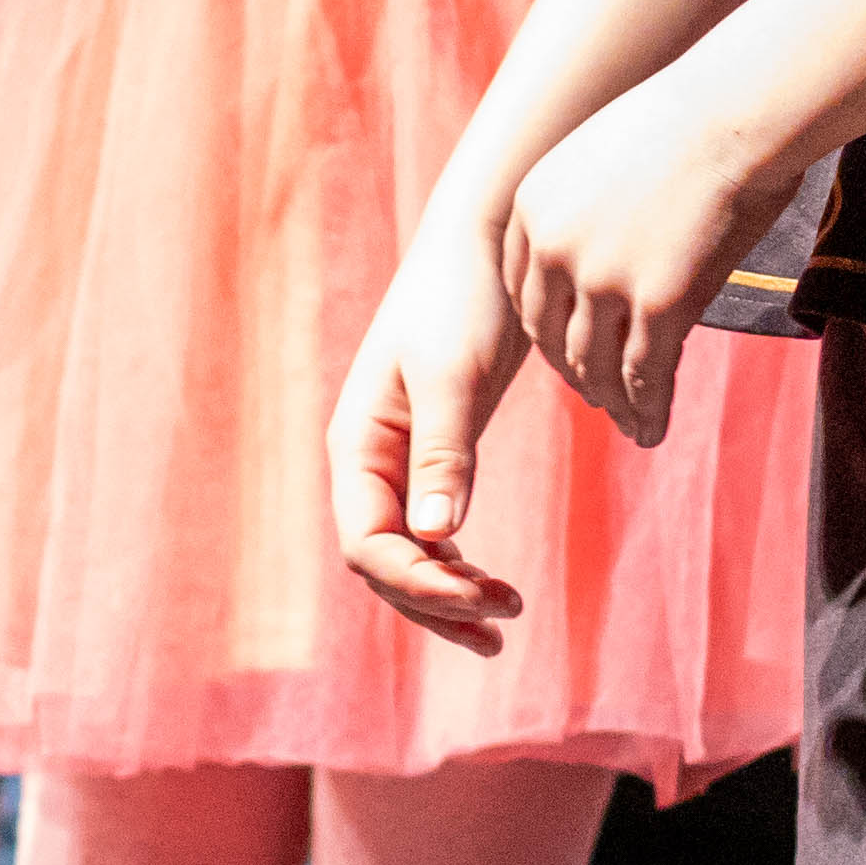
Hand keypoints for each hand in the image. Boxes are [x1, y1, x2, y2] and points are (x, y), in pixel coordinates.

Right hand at [332, 208, 535, 642]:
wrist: (486, 242)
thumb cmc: (465, 297)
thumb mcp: (455, 375)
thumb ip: (443, 453)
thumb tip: (434, 536)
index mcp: (357, 444)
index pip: (367, 544)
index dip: (418, 584)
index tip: (483, 599)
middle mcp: (367, 461)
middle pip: (383, 564)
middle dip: (436, 602)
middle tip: (505, 622)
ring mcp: (396, 462)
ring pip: (407, 557)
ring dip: (448, 596)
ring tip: (508, 618)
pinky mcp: (432, 455)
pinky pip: (430, 534)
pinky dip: (458, 567)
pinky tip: (494, 586)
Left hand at [498, 71, 796, 451]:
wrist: (738, 109)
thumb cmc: (692, 122)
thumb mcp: (607, 157)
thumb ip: (589, 207)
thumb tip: (607, 242)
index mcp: (532, 208)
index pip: (526, 294)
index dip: (549, 332)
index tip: (570, 352)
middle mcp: (554, 248)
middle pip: (552, 337)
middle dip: (575, 374)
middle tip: (599, 397)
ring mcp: (602, 279)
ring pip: (594, 366)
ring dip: (611, 402)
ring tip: (629, 423)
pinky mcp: (656, 302)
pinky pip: (645, 376)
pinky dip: (647, 412)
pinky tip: (654, 430)